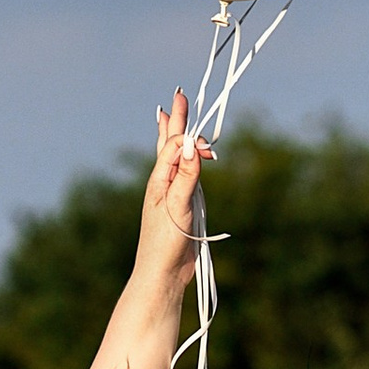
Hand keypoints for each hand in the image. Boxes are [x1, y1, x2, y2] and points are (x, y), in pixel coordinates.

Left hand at [136, 90, 212, 300]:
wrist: (162, 274)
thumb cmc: (165, 243)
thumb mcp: (178, 206)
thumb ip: (186, 175)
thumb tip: (192, 143)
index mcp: (158, 178)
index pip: (176, 145)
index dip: (192, 140)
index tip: (210, 151)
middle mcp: (162, 181)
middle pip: (169, 143)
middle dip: (176, 119)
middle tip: (179, 95)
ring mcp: (170, 192)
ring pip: (173, 156)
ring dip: (174, 134)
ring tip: (168, 117)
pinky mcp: (180, 205)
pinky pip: (181, 173)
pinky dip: (181, 158)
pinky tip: (180, 158)